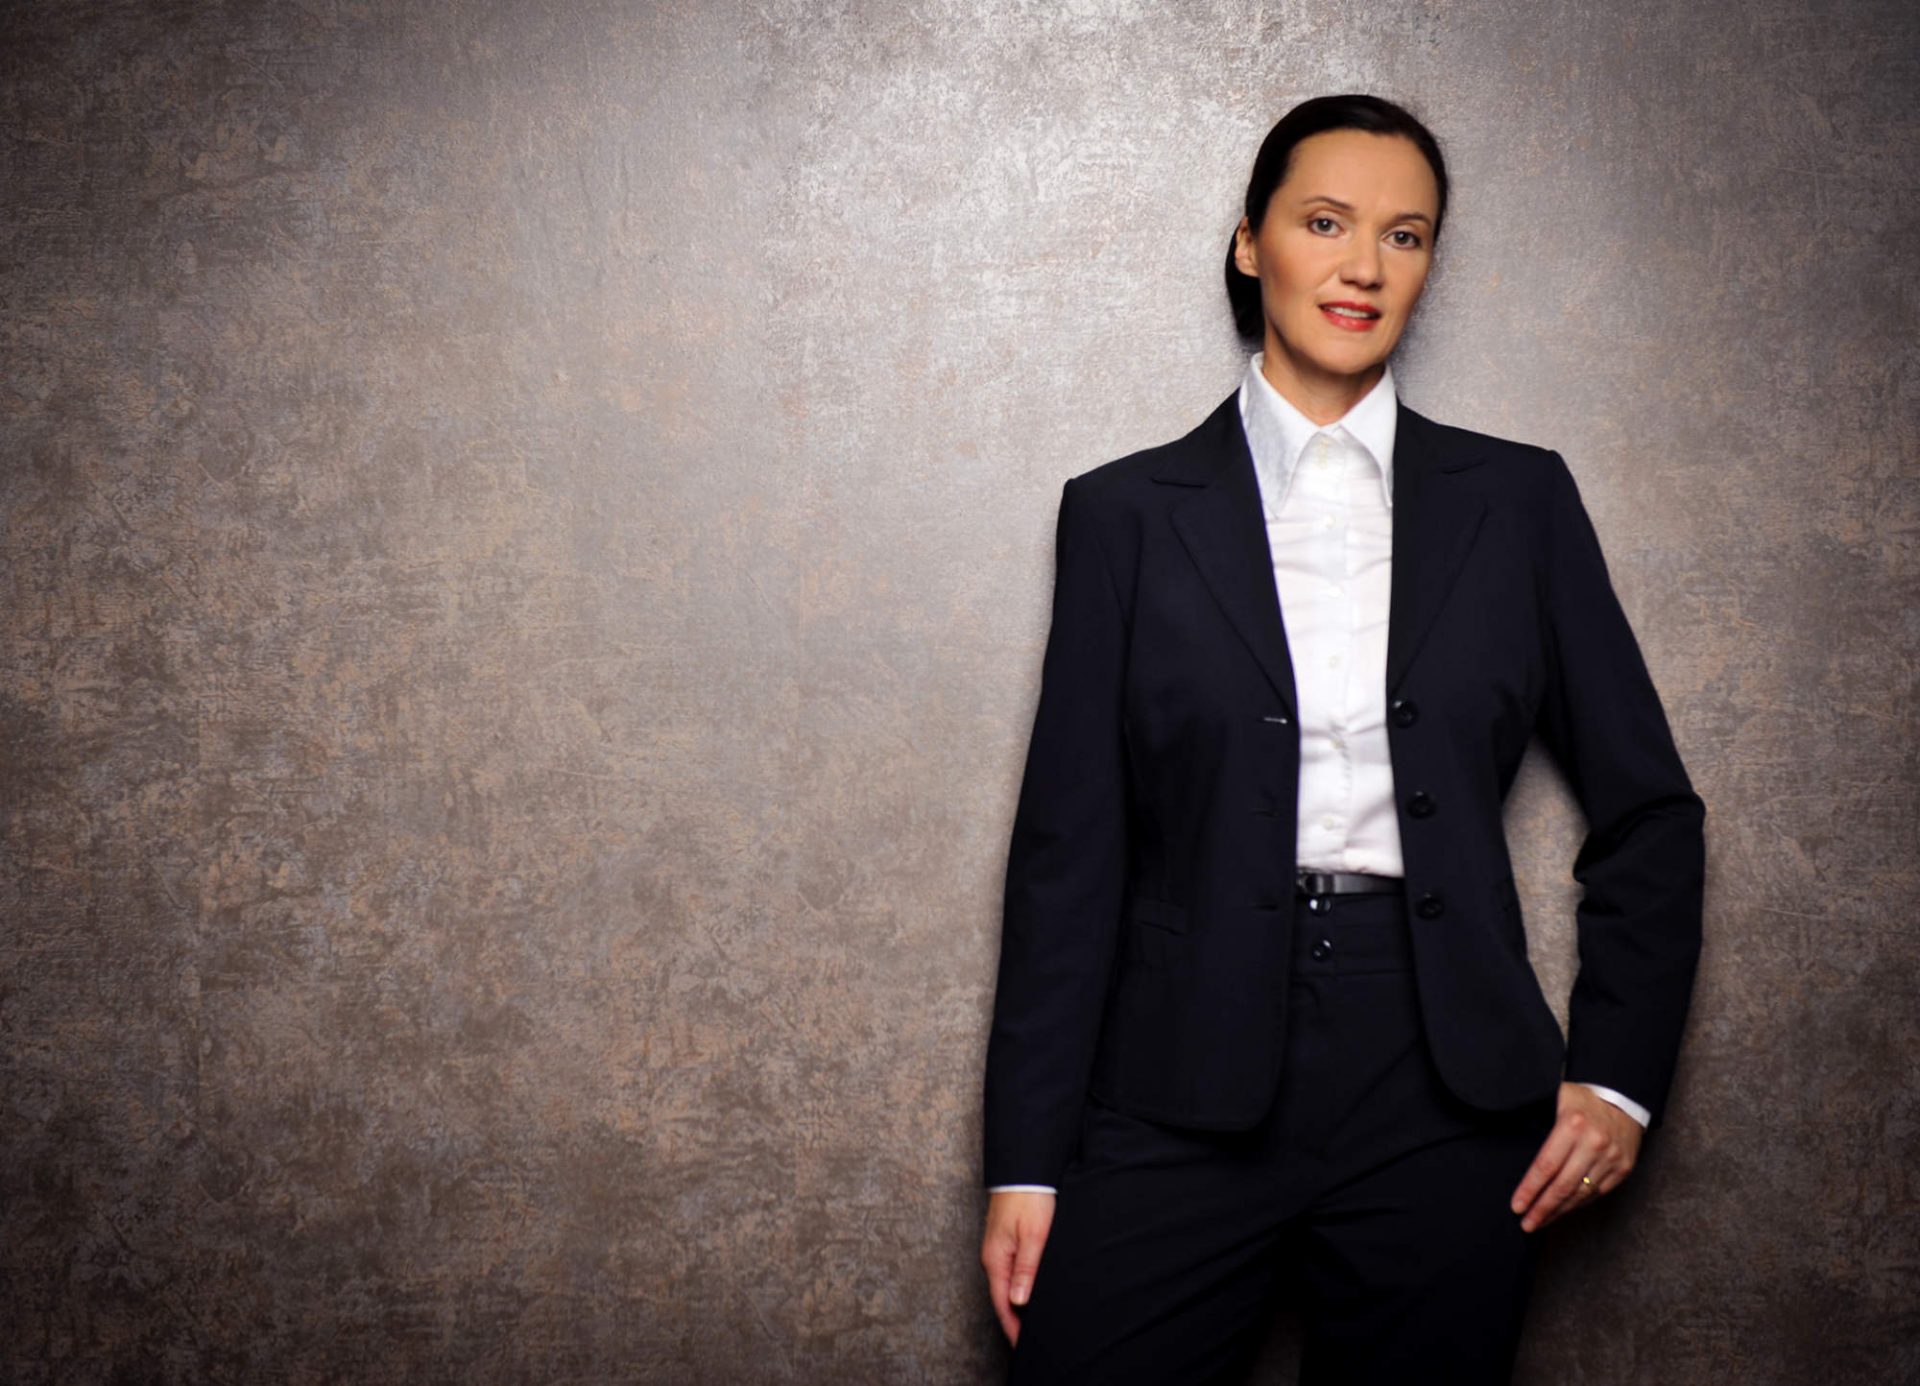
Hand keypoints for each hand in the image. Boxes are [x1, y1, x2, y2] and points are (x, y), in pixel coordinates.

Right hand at [981, 1190, 1055, 1345]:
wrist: (1023, 1168)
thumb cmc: (1029, 1198)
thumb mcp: (1033, 1235)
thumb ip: (1026, 1269)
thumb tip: (1019, 1301)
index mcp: (996, 1259)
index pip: (1002, 1303)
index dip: (1013, 1327)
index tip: (1024, 1346)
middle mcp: (992, 1256)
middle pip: (1002, 1296)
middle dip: (1015, 1319)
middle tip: (1032, 1338)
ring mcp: (997, 1248)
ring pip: (1007, 1283)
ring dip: (1018, 1303)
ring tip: (1032, 1320)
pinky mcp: (1005, 1239)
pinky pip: (1010, 1271)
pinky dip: (1019, 1286)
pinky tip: (1030, 1290)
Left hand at [1509, 1082, 1642, 1232]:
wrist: (1624, 1094)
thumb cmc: (1582, 1098)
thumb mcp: (1556, 1099)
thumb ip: (1538, 1122)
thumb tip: (1510, 1144)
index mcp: (1571, 1125)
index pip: (1545, 1166)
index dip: (1530, 1189)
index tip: (1517, 1206)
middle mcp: (1593, 1143)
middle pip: (1562, 1186)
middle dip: (1542, 1208)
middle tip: (1527, 1224)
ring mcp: (1611, 1157)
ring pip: (1581, 1194)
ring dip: (1559, 1211)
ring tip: (1542, 1221)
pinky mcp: (1624, 1167)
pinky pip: (1598, 1193)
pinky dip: (1579, 1203)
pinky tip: (1564, 1209)